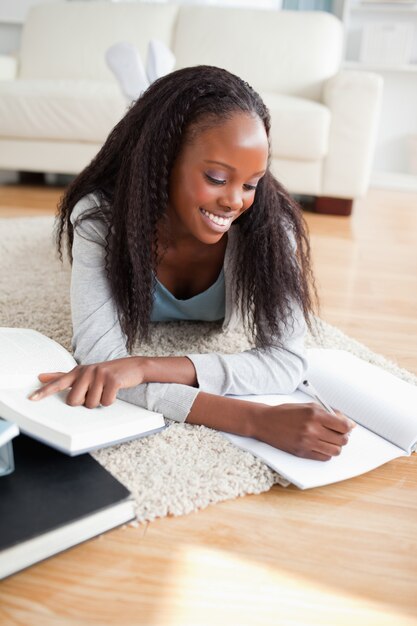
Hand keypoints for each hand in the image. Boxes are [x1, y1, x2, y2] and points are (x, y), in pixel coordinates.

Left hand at [28, 357, 145, 407]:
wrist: (133, 366)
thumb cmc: (106, 373)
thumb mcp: (84, 373)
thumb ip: (62, 376)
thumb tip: (41, 377)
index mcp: (78, 371)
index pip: (58, 383)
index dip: (45, 392)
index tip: (32, 398)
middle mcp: (86, 371)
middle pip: (74, 401)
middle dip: (85, 401)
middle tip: (94, 392)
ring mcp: (99, 375)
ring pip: (91, 404)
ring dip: (99, 401)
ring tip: (105, 390)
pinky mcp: (112, 380)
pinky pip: (106, 402)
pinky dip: (111, 400)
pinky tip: (114, 391)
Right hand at [252, 403, 354, 460]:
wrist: (265, 422)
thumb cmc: (286, 412)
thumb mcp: (308, 406)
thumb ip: (328, 413)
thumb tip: (347, 422)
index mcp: (314, 414)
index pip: (343, 425)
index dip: (348, 426)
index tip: (348, 426)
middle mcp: (312, 429)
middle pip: (342, 439)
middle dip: (343, 436)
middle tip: (338, 433)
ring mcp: (307, 442)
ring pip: (335, 451)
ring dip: (336, 446)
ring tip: (329, 440)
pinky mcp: (302, 452)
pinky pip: (324, 457)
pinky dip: (326, 452)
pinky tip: (320, 445)